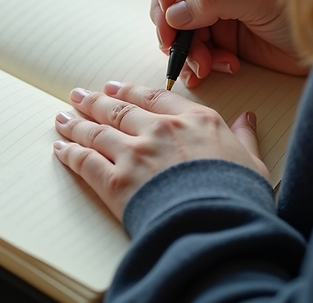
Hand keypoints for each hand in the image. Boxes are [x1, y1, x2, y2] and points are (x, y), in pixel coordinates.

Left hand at [52, 81, 267, 220]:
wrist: (218, 225)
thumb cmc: (239, 196)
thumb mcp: (251, 162)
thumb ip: (243, 137)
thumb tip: (246, 119)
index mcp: (194, 120)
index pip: (154, 97)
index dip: (130, 91)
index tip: (114, 87)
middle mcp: (160, 130)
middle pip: (118, 110)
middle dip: (95, 101)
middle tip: (78, 95)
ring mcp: (135, 154)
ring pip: (97, 132)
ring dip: (76, 124)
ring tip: (62, 117)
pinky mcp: (116, 182)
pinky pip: (86, 162)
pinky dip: (70, 154)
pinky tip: (61, 149)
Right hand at [151, 0, 310, 86]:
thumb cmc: (306, 8)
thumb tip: (174, 12)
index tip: (166, 6)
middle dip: (169, 20)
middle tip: (172, 44)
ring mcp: (217, 1)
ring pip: (176, 21)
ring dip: (184, 46)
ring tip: (203, 64)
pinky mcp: (220, 29)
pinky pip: (192, 43)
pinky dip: (197, 59)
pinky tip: (215, 67)